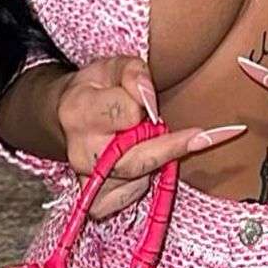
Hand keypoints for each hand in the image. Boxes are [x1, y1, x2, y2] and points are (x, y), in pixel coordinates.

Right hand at [55, 54, 245, 219]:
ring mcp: (87, 181)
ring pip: (139, 181)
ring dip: (157, 163)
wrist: (69, 118)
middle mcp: (81, 151)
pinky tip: (143, 168)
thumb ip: (135, 73)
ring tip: (151, 144)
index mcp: (80, 112)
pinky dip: (144, 184)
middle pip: (137, 159)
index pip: (126, 114)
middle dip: (170, 146)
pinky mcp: (97, 201)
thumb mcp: (113, 66)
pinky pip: (132, 198)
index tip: (153, 105)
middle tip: (199, 136)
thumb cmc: (98, 88)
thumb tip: (149, 99)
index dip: (144, 106)